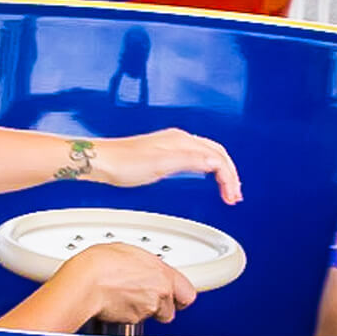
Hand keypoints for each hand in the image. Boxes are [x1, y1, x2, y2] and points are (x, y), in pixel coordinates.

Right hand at [55, 243, 197, 323]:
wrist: (85, 282)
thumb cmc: (101, 263)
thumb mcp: (129, 252)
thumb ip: (145, 264)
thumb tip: (141, 266)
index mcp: (163, 272)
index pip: (188, 292)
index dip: (180, 295)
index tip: (177, 294)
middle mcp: (160, 292)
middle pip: (172, 308)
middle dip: (164, 305)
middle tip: (151, 298)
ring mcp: (147, 308)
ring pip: (153, 315)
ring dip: (144, 309)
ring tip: (127, 295)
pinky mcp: (133, 320)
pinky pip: (135, 319)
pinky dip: (128, 313)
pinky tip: (118, 301)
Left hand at [87, 128, 243, 203]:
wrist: (102, 161)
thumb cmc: (124, 163)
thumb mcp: (159, 165)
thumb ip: (188, 161)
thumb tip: (214, 162)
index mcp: (182, 141)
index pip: (217, 157)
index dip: (229, 177)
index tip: (232, 195)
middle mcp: (180, 139)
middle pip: (217, 153)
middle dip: (230, 175)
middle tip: (234, 196)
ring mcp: (173, 144)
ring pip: (208, 155)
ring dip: (221, 172)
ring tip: (226, 191)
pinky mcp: (166, 151)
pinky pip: (197, 157)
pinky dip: (209, 169)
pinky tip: (207, 177)